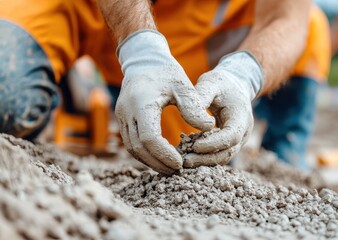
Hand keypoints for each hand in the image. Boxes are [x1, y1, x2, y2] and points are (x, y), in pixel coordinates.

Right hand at [115, 30, 214, 174]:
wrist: (144, 60)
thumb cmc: (166, 72)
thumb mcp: (182, 85)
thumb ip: (193, 106)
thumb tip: (208, 127)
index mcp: (141, 103)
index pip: (149, 138)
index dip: (164, 154)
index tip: (181, 163)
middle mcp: (126, 112)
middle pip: (138, 148)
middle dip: (157, 163)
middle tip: (177, 172)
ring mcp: (121, 116)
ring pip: (132, 149)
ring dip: (150, 161)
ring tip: (170, 169)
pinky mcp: (123, 119)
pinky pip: (132, 143)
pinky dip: (146, 154)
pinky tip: (161, 158)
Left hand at [183, 51, 263, 166]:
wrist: (233, 86)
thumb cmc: (221, 83)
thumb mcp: (210, 84)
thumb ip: (201, 97)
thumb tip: (189, 115)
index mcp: (242, 117)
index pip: (231, 136)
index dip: (214, 144)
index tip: (195, 146)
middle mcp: (243, 132)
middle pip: (227, 152)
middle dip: (206, 158)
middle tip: (184, 160)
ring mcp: (239, 140)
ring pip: (223, 157)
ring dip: (204, 161)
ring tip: (183, 161)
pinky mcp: (230, 144)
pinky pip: (218, 155)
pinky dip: (204, 158)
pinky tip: (187, 156)